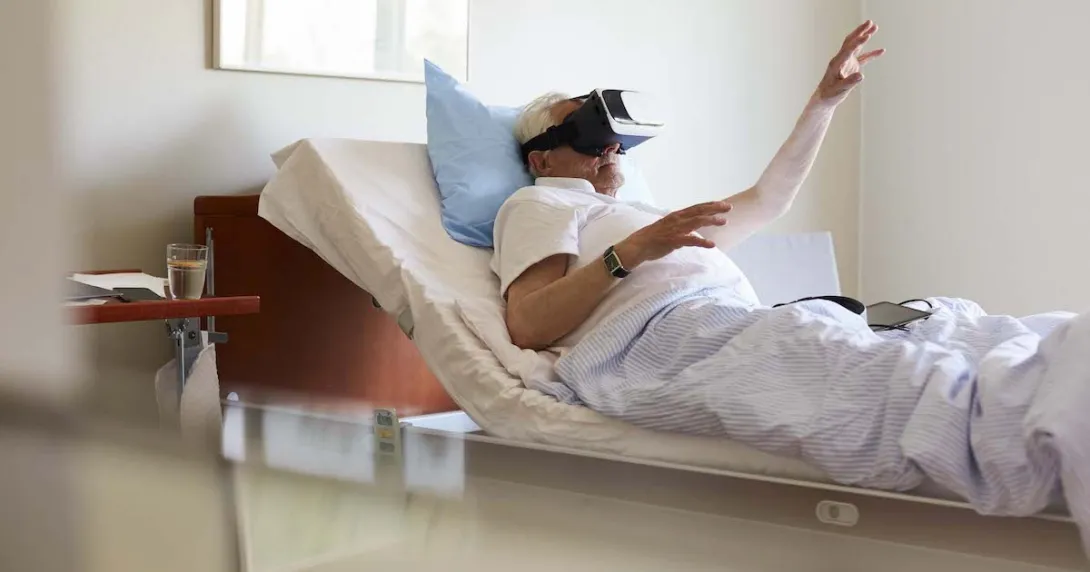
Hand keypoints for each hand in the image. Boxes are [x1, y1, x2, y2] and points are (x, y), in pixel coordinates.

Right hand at [615, 201, 732, 267]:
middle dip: (714, 208)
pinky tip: (712, 244)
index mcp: (676, 216)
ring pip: (696, 222)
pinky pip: (690, 240)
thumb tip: (692, 228)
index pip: (696, 208)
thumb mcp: (668, 227)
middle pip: (699, 211)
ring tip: (724, 221)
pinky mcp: (673, 241)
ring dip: (711, 221)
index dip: (710, 205)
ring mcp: (675, 229)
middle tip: (729, 207)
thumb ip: (681, 226)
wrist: (637, 246)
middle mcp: (677, 219)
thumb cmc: (652, 238)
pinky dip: (702, 242)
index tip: (723, 204)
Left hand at [816, 20, 884, 106]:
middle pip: (851, 41)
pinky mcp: (851, 66)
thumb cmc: (830, 94)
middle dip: (860, 31)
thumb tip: (861, 75)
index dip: (858, 42)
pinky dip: (872, 54)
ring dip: (864, 36)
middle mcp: (841, 59)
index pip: (848, 50)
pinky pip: (863, 58)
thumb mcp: (839, 90)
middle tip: (870, 22)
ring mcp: (847, 62)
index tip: (867, 36)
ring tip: (874, 26)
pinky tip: (882, 50)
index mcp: (836, 63)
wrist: (825, 98)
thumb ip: (850, 82)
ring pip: (856, 46)